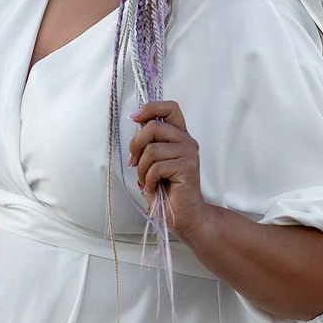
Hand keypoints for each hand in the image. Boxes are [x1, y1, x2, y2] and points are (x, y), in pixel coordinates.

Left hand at [129, 100, 206, 234]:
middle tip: (133, 162)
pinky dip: (148, 180)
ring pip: (152, 149)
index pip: (170, 108)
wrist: (184, 215)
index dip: (151, 108)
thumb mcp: (153, 162)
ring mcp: (189, 153)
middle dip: (136, 145)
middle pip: (154, 126)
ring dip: (141, 168)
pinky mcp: (187, 167)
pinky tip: (152, 187)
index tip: (135, 118)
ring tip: (146, 180)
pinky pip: (156, 167)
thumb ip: (148, 144)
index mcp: (179, 136)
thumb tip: (136, 127)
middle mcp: (187, 141)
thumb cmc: (168, 191)